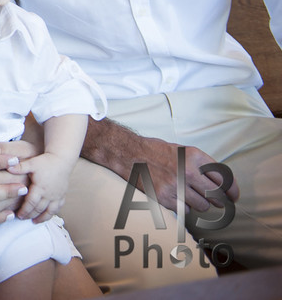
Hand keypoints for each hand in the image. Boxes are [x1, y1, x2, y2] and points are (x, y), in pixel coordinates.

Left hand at [8, 151, 72, 222]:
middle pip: (39, 209)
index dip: (24, 210)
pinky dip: (52, 213)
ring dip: (42, 218)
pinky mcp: (62, 195)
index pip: (31, 203)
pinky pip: (58, 208)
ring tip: (35, 222)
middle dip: (30, 215)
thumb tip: (7, 168)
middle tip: (23, 219)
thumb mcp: (31, 163)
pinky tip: (47, 215)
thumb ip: (20, 167)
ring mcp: (57, 196)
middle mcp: (49, 194)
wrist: (62, 159)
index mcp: (40, 188)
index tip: (18, 215)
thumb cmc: (46, 161)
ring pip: (50, 211)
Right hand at [119, 135, 237, 215]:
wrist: (128, 153)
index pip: (224, 178)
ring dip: (198, 204)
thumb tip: (222, 185)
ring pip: (202, 206)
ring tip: (187, 195)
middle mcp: (188, 170)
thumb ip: (201, 165)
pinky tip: (174, 197)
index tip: (233, 197)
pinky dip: (182, 206)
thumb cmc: (156, 152)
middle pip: (217, 196)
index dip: (232, 190)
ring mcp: (176, 185)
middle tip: (215, 202)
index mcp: (194, 156)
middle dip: (218, 201)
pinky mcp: (165, 197)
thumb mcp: (182, 151)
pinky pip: (185, 210)